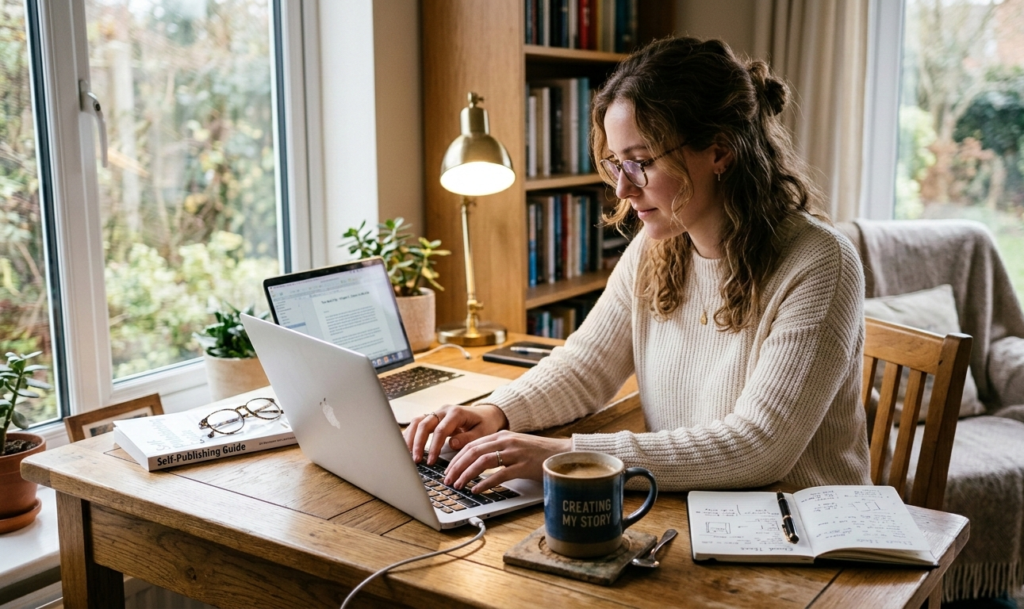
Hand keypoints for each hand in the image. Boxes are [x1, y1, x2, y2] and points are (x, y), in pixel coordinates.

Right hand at [403, 404, 507, 465]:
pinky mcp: (433, 418)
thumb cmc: (485, 424)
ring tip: (407, 455)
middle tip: (416, 460)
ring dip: (410, 438)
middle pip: (424, 423)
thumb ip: (468, 438)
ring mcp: (437, 413)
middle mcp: (443, 410)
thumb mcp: (482, 432)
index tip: (431, 461)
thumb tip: (451, 444)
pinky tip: (407, 448)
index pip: (440, 430)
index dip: (434, 446)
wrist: (486, 413)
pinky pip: (418, 424)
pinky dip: (411, 435)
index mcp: (456, 413)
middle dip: (418, 443)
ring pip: (417, 422)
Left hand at [443, 431, 572, 492]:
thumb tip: (475, 464)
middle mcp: (506, 441)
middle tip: (447, 479)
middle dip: (457, 466)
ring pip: (483, 461)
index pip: (472, 444)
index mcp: (502, 435)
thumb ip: (497, 451)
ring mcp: (515, 453)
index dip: (457, 457)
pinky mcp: (524, 465)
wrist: (564, 454)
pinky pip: (500, 474)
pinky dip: (485, 483)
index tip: (448, 470)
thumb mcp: (514, 447)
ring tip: (458, 485)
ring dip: (467, 474)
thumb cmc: (538, 454)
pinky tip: (477, 490)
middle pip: (473, 451)